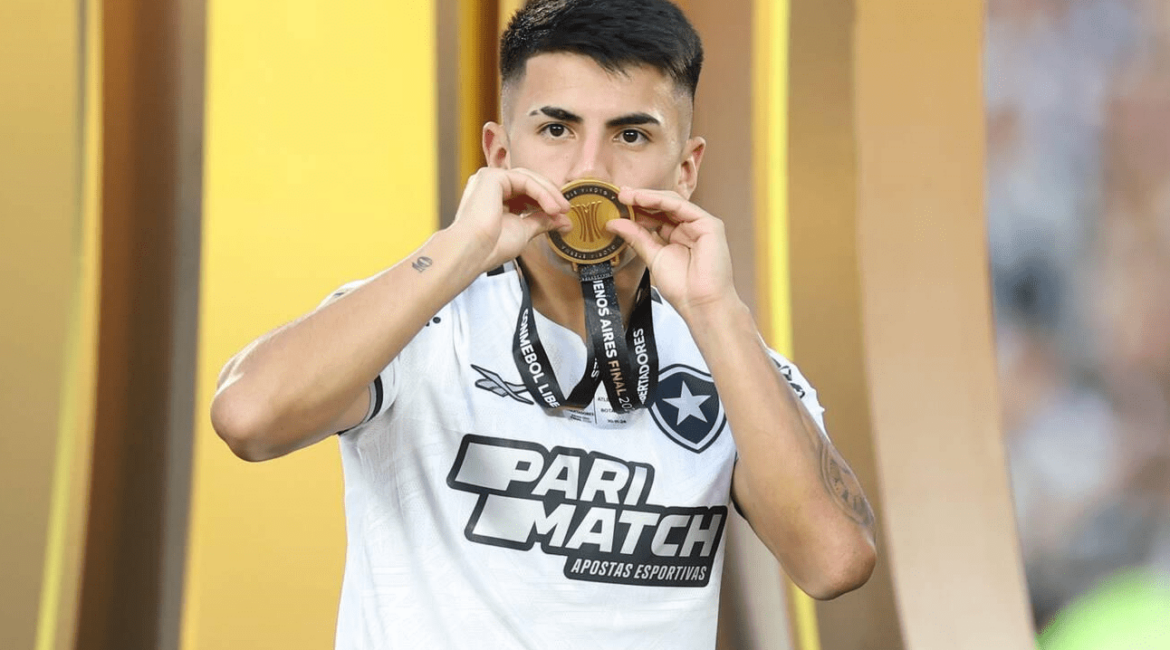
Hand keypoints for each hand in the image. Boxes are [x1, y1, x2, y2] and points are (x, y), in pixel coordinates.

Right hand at [448, 167, 571, 272]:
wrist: (473, 253)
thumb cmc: (491, 247)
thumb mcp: (524, 231)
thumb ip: (541, 221)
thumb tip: (563, 221)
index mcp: (494, 198)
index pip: (525, 192)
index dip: (546, 201)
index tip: (563, 216)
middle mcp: (490, 186)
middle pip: (529, 182)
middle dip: (551, 195)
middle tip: (566, 210)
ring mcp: (489, 179)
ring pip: (529, 179)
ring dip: (549, 194)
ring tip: (561, 210)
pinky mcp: (492, 177)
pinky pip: (525, 181)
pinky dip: (542, 193)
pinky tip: (552, 208)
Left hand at [606, 188, 739, 319]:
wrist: (700, 303)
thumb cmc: (683, 288)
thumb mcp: (652, 257)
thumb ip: (636, 238)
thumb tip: (615, 223)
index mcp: (677, 236)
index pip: (655, 216)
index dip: (636, 209)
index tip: (616, 205)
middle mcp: (689, 228)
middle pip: (663, 206)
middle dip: (640, 199)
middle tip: (619, 194)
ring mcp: (700, 225)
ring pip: (671, 202)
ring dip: (647, 197)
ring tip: (626, 195)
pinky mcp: (709, 224)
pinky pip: (681, 206)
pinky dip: (660, 200)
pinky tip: (642, 199)